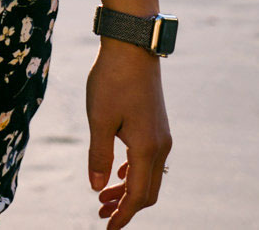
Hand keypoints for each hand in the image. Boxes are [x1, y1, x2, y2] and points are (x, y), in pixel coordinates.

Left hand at [86, 41, 170, 227]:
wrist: (132, 47)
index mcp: (147, 149)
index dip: (123, 215)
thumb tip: (97, 187)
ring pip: (148, 175)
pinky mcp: (157, 126)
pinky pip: (148, 160)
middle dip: (125, 207)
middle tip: (100, 213)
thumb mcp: (99, 119)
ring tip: (103, 197)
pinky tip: (117, 173)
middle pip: (147, 191)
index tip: (107, 228)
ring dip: (128, 190)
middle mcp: (161, 146)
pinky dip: (133, 172)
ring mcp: (161, 136)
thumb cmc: (112, 81)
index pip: (138, 196)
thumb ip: (98, 155)